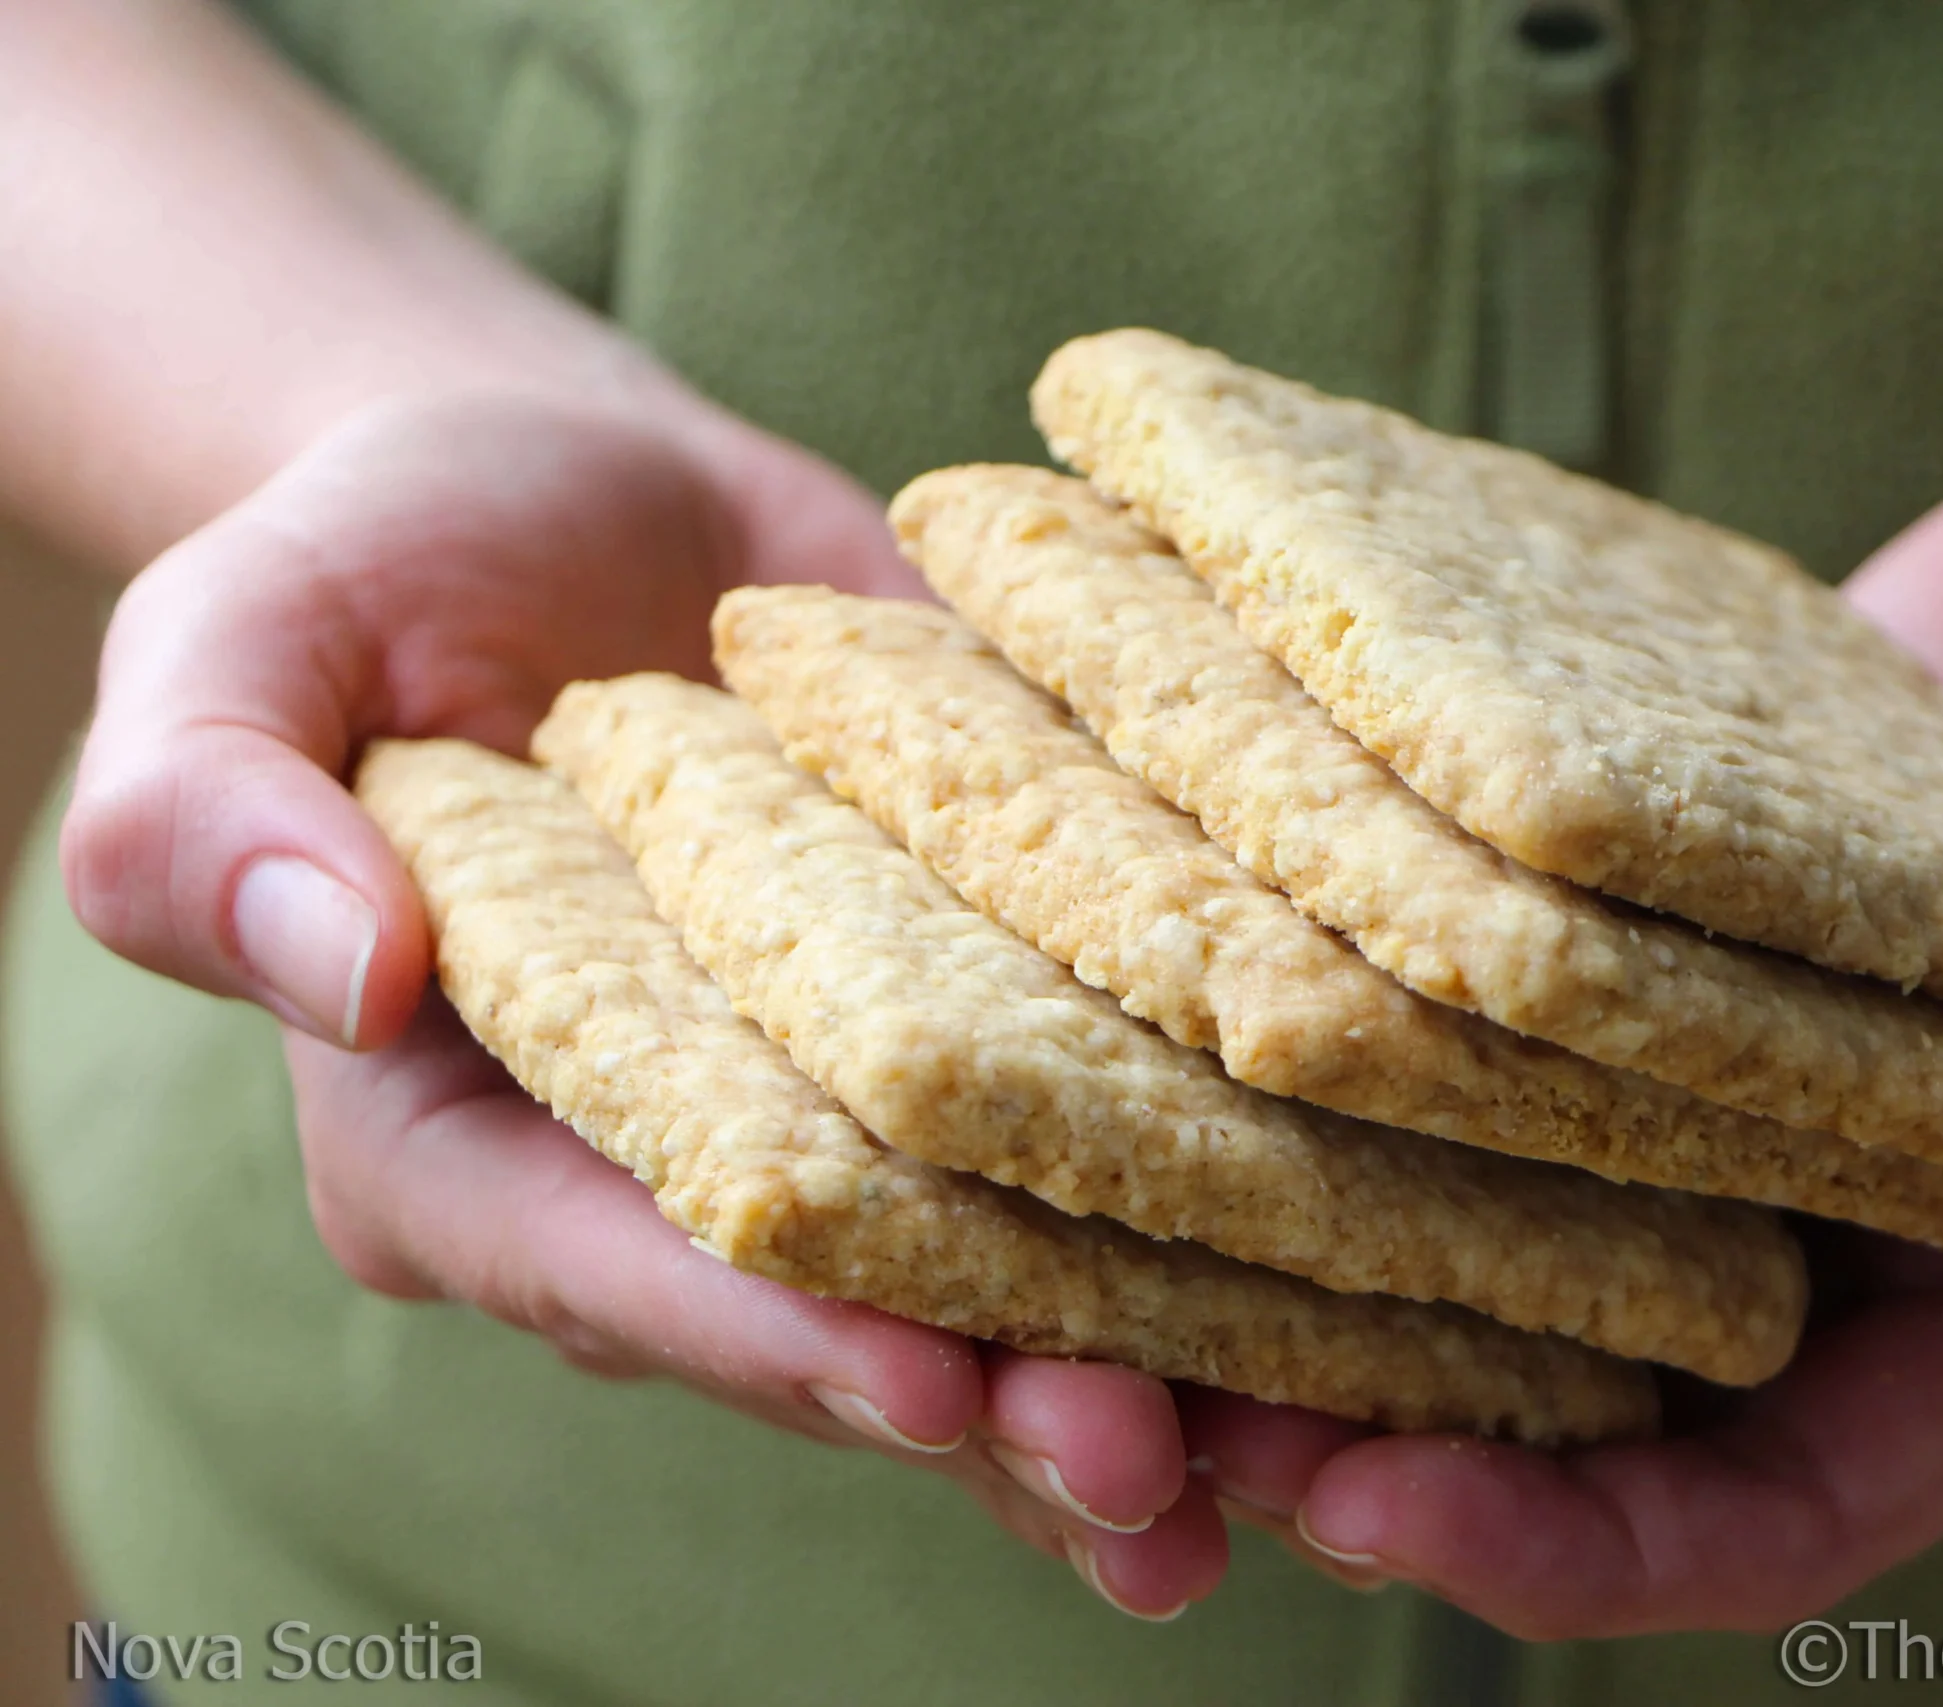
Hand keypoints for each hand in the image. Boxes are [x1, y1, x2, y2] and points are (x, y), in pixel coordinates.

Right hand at [60, 393, 1226, 1617]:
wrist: (571, 501)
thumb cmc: (372, 569)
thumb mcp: (231, 646)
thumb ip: (207, 816)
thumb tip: (348, 958)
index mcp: (479, 1147)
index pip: (626, 1271)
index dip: (775, 1337)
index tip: (926, 1385)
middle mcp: (678, 1176)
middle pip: (844, 1329)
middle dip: (999, 1406)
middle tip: (1157, 1469)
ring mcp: (853, 1117)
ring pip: (999, 1282)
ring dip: (1145, 1367)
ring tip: (1293, 1450)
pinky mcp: (991, 1026)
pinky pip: (1097, 1130)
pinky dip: (1217, 1194)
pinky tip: (1367, 1266)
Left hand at [1181, 417, 1942, 1636]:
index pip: (1785, 1498)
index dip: (1587, 1540)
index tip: (1375, 1512)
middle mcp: (1837, 1205)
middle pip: (1564, 1391)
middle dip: (1350, 1430)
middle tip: (1112, 1417)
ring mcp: (1717, 1063)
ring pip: (1470, 1209)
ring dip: (1274, 1237)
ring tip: (1050, 1221)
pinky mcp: (1630, 917)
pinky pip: (1455, 1001)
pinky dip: (1320, 1020)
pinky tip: (1154, 964)